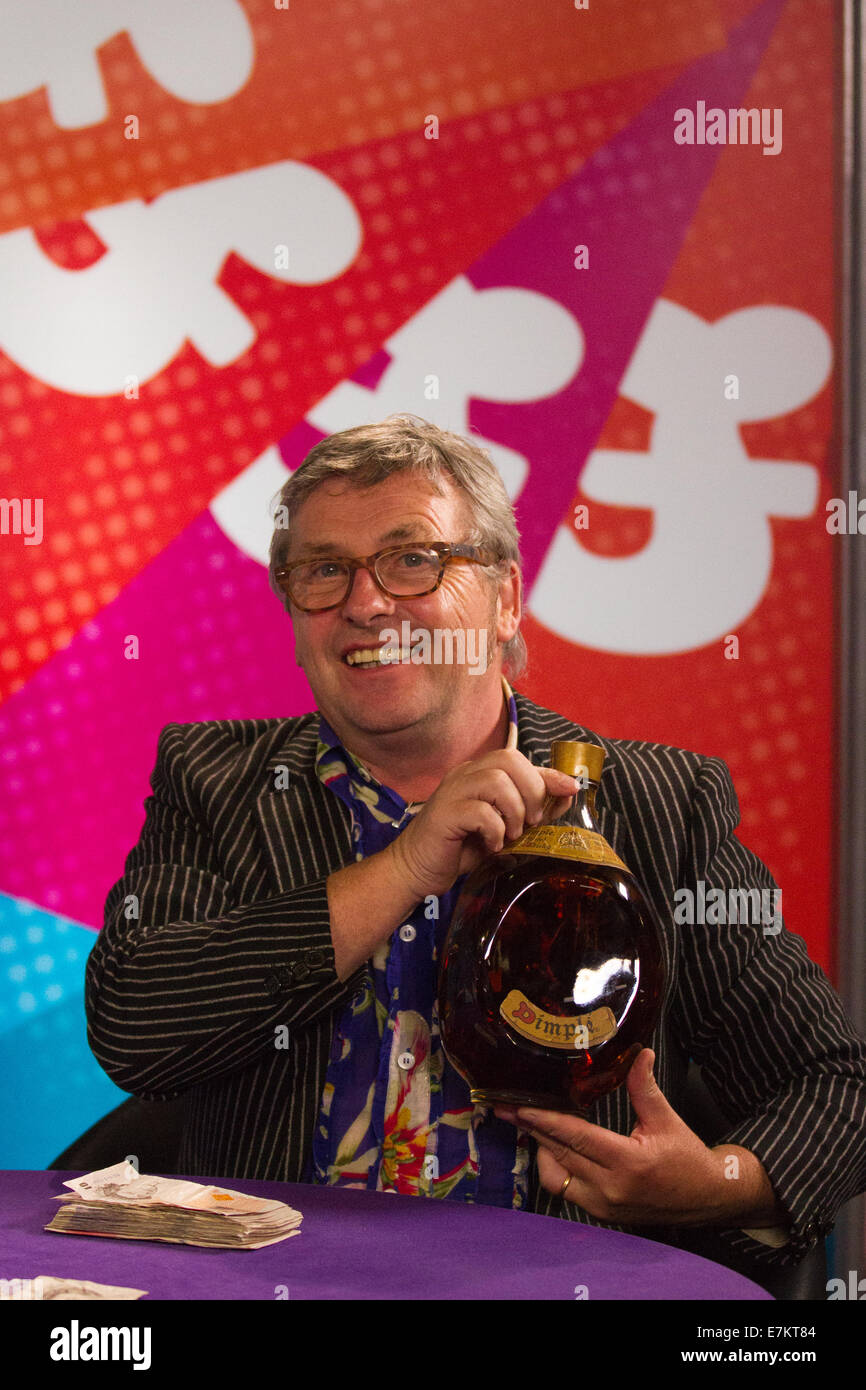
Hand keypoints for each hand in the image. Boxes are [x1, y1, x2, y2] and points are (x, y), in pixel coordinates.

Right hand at [386, 749, 578, 899]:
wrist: (417, 869)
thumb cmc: (461, 847)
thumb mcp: (504, 827)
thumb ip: (531, 809)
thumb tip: (565, 794)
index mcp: (479, 773)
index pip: (519, 760)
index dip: (548, 774)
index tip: (571, 790)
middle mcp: (465, 775)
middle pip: (508, 759)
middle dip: (531, 790)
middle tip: (531, 822)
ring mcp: (452, 791)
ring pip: (496, 781)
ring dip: (513, 812)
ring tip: (510, 835)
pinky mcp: (444, 814)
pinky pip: (480, 811)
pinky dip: (494, 831)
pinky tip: (492, 845)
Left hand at [494, 1049, 748, 1226]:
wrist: (707, 1198)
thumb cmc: (687, 1157)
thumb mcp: (667, 1119)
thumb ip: (644, 1087)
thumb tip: (639, 1052)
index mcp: (629, 1162)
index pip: (576, 1137)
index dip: (545, 1120)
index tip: (519, 1108)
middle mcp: (611, 1188)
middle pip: (559, 1154)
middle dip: (531, 1130)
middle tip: (505, 1109)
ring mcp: (604, 1206)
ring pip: (556, 1176)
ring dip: (541, 1150)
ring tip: (529, 1125)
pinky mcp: (602, 1214)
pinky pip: (566, 1190)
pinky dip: (555, 1167)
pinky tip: (550, 1147)